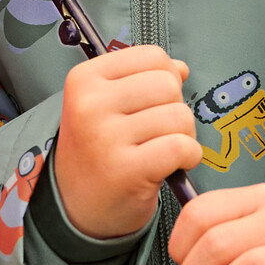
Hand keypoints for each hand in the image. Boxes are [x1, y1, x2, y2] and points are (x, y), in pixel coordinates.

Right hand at [51, 45, 201, 238]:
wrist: (75, 207)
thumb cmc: (98, 151)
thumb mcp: (106, 105)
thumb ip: (143, 79)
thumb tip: (181, 67)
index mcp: (84, 79)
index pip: (152, 56)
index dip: (165, 79)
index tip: (150, 104)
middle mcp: (90, 104)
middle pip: (168, 84)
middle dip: (174, 108)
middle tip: (157, 133)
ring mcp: (106, 137)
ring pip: (180, 116)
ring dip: (183, 135)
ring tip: (160, 150)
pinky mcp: (127, 169)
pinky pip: (182, 147)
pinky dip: (189, 157)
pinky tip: (171, 166)